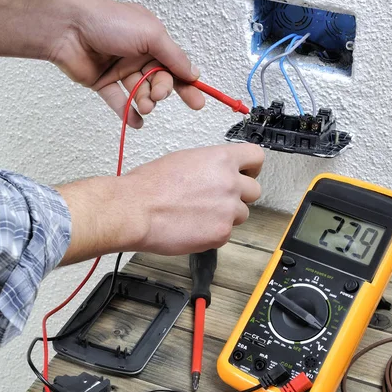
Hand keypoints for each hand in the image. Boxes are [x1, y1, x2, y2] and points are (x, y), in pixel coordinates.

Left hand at [48, 0, 205, 127]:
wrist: (67, 29)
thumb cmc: (105, 21)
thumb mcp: (151, 34)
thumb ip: (173, 56)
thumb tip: (192, 72)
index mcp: (150, 38)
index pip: (174, 64)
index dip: (186, 82)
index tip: (196, 100)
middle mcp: (136, 53)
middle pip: (158, 80)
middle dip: (162, 91)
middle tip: (159, 96)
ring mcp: (119, 68)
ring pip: (140, 92)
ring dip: (145, 101)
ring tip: (145, 104)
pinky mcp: (102, 82)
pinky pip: (119, 101)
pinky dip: (128, 113)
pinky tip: (137, 121)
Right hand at [57, 144, 263, 263]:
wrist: (135, 210)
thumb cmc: (149, 186)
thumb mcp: (183, 160)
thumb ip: (208, 167)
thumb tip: (213, 174)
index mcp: (220, 159)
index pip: (256, 157)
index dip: (252, 167)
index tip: (247, 173)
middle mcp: (230, 183)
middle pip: (254, 190)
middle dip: (239, 195)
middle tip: (219, 199)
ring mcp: (228, 210)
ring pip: (241, 214)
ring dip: (225, 215)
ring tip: (199, 215)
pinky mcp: (221, 233)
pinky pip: (226, 234)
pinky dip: (212, 233)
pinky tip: (192, 227)